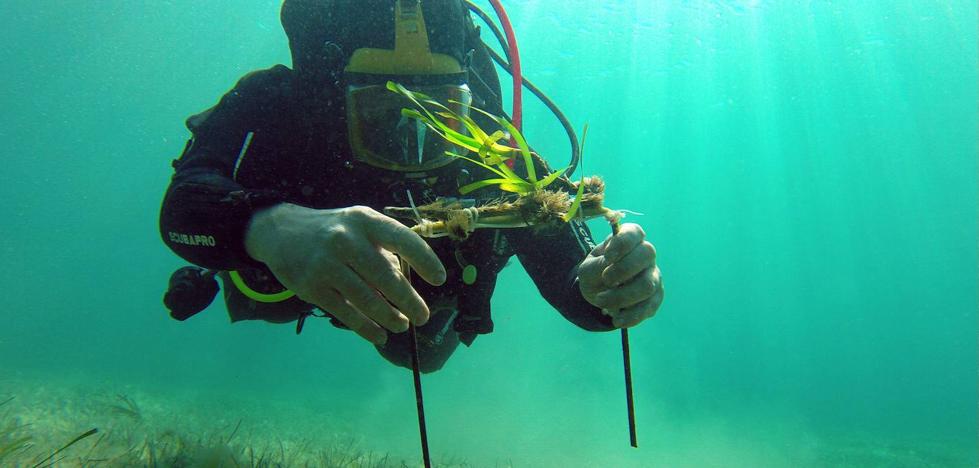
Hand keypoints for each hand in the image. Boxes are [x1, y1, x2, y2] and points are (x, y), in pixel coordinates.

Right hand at [244, 203, 446, 344]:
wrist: (281, 232)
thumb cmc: (335, 231)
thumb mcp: (360, 227)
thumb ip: (384, 251)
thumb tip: (408, 288)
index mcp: (365, 221)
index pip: (403, 239)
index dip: (425, 260)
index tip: (439, 279)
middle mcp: (346, 240)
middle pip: (386, 277)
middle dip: (409, 301)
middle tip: (423, 316)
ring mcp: (326, 264)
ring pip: (367, 299)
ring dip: (390, 317)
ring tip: (403, 325)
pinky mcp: (311, 286)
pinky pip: (346, 313)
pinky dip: (366, 328)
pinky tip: (379, 336)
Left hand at [577, 223, 663, 327]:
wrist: (599, 294)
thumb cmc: (595, 274)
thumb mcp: (587, 269)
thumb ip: (597, 266)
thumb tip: (609, 267)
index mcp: (629, 240)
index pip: (634, 232)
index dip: (623, 242)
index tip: (607, 257)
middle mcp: (646, 254)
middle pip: (647, 254)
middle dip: (623, 269)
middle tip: (605, 280)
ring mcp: (653, 275)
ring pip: (647, 285)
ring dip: (622, 296)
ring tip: (601, 301)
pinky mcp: (656, 297)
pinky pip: (649, 307)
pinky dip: (631, 316)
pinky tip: (616, 319)